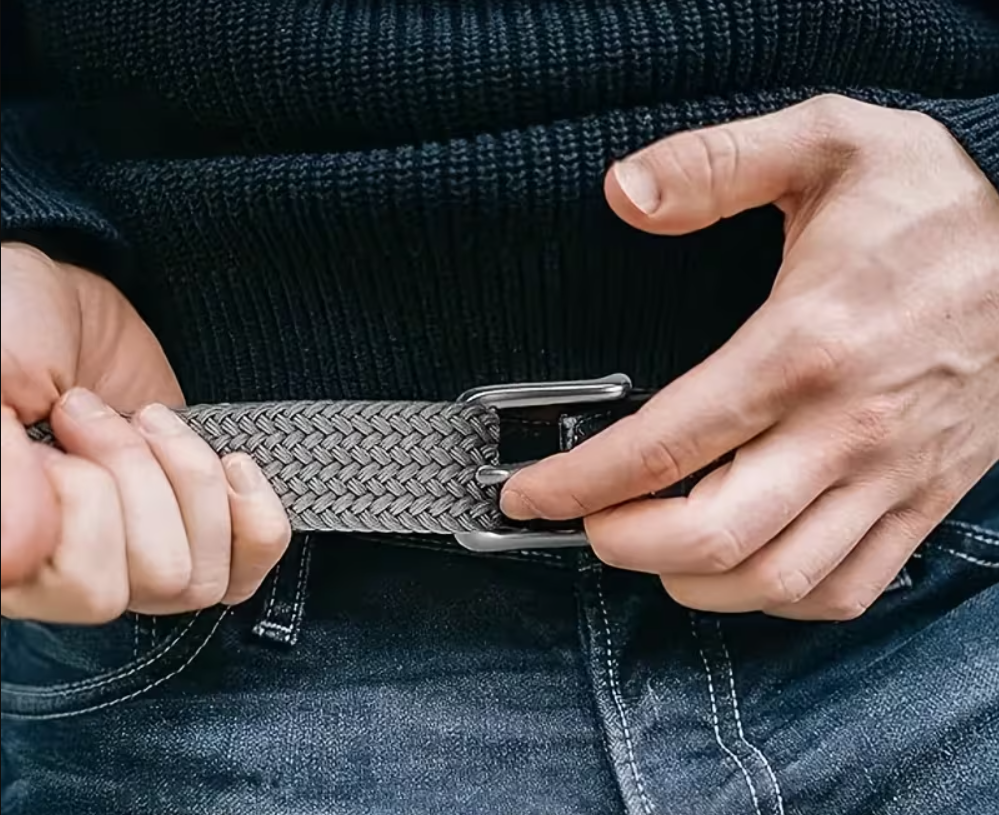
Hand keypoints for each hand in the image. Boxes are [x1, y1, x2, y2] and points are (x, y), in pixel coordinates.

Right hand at [1, 244, 290, 621]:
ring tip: (149, 423)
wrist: (65, 309)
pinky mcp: (195, 532)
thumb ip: (1, 467)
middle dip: (144, 474)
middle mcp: (68, 572)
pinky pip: (248, 570)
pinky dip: (253, 512)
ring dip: (192, 480)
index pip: (89, 583)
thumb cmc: (15, 330)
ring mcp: (137, 557)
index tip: (56, 428)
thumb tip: (20, 555)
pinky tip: (228, 464)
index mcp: (13, 552)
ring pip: (203, 574)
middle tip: (99, 417)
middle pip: (160, 576)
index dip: (89, 495)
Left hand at [502, 95, 998, 620]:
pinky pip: (849, 587)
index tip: (529, 496)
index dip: (580, 483)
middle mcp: (846, 427)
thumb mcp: (827, 141)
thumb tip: (623, 194)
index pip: (665, 443)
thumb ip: (715, 163)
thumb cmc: (939, 201)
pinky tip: (741, 568)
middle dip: (624, 544)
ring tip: (649, 548)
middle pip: (715, 535)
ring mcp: (890, 474)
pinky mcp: (924, 498)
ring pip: (778, 580)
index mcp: (803, 346)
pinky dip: (779, 599)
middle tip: (586, 524)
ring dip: (693, 582)